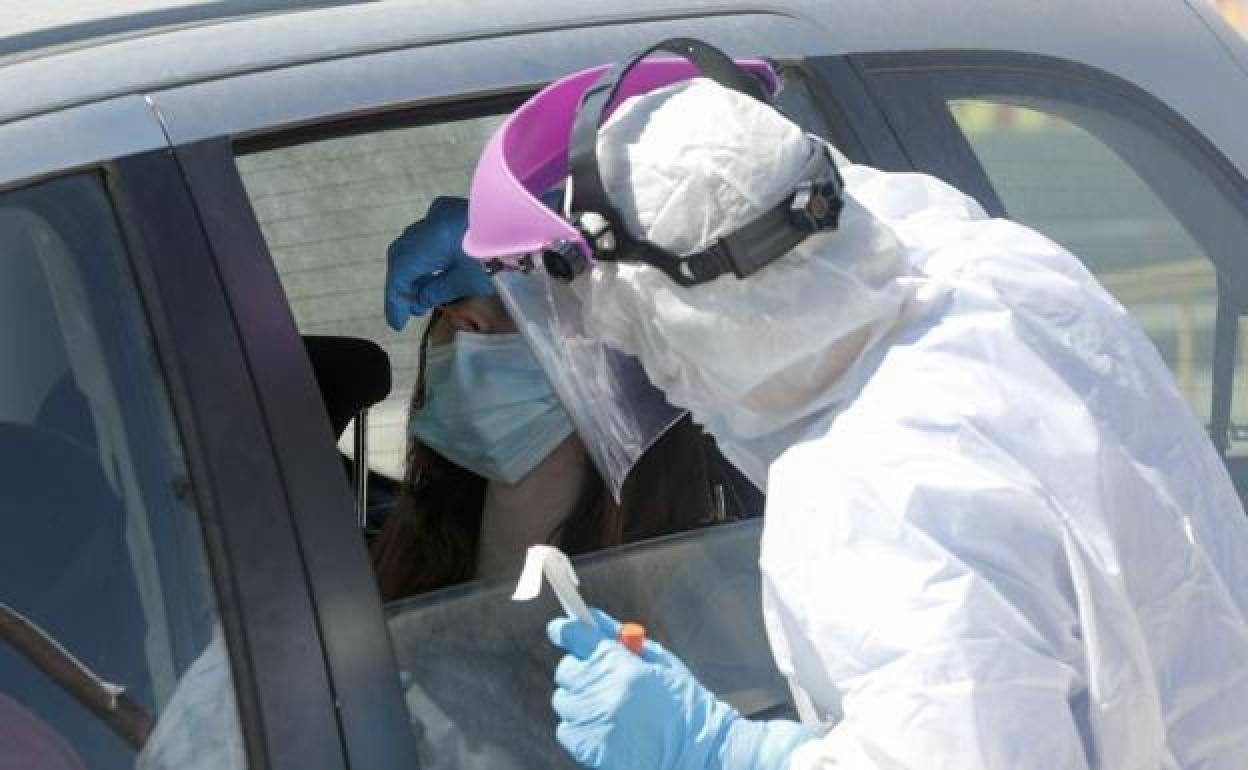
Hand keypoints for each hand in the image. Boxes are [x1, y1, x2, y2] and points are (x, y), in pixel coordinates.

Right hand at [383, 196, 494, 330]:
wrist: (529, 227)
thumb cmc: (499, 257)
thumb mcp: (466, 282)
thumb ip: (437, 291)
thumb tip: (418, 300)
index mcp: (429, 238)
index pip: (400, 271)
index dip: (396, 300)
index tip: (398, 323)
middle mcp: (430, 220)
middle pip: (403, 254)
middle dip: (403, 284)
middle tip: (408, 310)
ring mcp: (442, 212)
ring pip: (416, 244)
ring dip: (415, 270)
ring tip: (422, 297)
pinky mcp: (455, 211)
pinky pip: (430, 235)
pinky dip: (426, 256)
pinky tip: (433, 274)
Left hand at [547, 609, 814, 769]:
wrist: (698, 751)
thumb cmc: (683, 702)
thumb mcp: (659, 660)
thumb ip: (619, 636)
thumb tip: (590, 616)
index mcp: (622, 666)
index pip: (576, 636)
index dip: (565, 629)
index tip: (561, 629)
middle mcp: (604, 693)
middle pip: (566, 669)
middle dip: (580, 669)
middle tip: (601, 676)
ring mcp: (595, 723)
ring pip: (564, 700)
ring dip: (580, 699)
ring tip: (609, 706)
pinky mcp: (590, 749)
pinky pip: (566, 729)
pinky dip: (579, 727)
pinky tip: (605, 727)